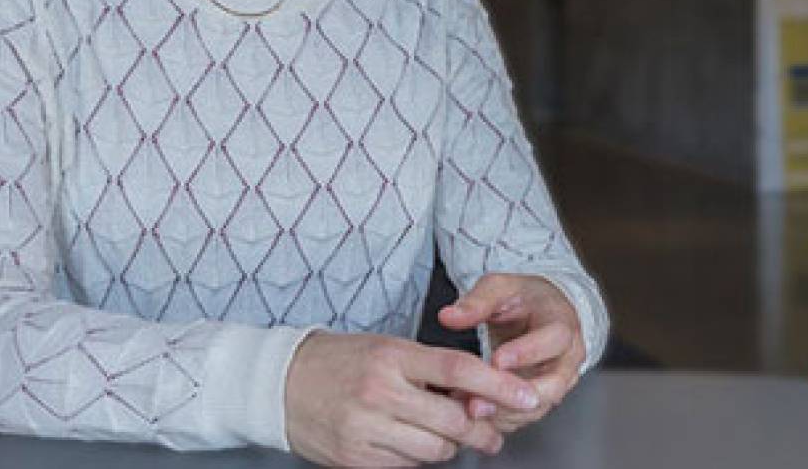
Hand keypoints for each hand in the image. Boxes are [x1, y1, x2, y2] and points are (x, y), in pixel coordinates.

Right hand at [284, 330, 542, 466]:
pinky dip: (417, 458)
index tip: (527, 396)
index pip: (458, 369)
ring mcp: (365, 429)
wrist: (280, 385)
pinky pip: (406, 466)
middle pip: (453, 420)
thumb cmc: (342, 361)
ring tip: (445, 435)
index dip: (499, 385)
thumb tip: (479, 393)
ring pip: (434, 450)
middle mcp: (379, 392)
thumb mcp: (387, 349)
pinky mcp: (355, 460)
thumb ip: (430, 369)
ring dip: (449, 446)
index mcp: (392, 356)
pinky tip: (409, 442)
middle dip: (482, 431)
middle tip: (491, 433)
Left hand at [438, 273, 585, 432]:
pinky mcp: (544, 399)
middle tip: (478, 400)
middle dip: (514, 396)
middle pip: (553, 385)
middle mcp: (568, 357)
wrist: (541, 314)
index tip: (496, 360)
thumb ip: (477, 301)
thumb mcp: (501, 288)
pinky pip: (526, 416)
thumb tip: (448, 316)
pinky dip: (500, 418)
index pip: (554, 340)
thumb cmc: (524, 300)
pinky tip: (473, 413)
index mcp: (562, 323)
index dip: (527, 352)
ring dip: (503, 412)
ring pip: (538, 407)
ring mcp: (559, 382)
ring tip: (468, 408)